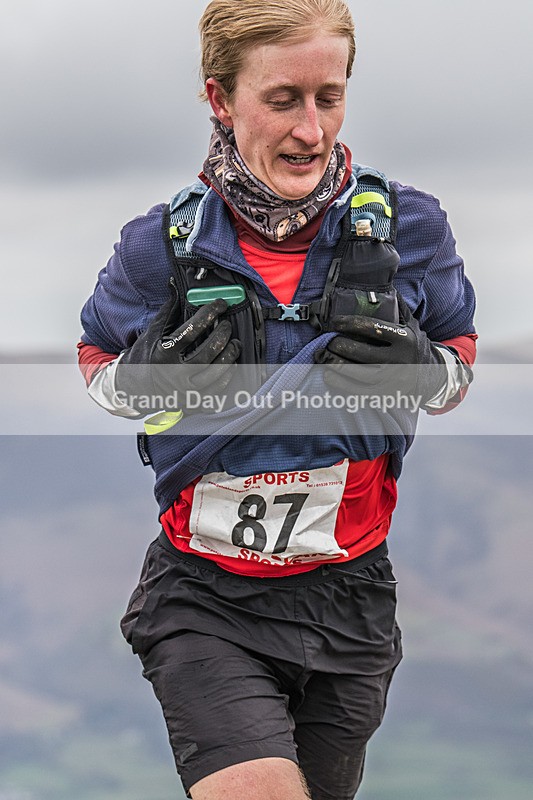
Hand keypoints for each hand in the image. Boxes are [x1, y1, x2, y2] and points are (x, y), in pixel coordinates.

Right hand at [116, 288, 240, 412]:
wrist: (133, 389)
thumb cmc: (145, 356)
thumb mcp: (153, 332)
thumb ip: (168, 310)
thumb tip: (174, 283)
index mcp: (164, 352)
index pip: (192, 330)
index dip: (210, 313)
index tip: (220, 304)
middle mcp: (175, 373)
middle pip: (208, 352)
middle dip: (223, 335)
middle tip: (227, 325)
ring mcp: (185, 390)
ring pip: (216, 372)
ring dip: (230, 355)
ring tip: (234, 344)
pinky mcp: (192, 402)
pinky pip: (217, 391)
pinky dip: (227, 377)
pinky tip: (230, 364)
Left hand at [314, 296, 447, 402]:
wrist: (432, 375)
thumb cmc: (414, 345)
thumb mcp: (411, 324)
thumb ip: (397, 307)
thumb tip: (384, 285)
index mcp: (404, 338)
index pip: (373, 328)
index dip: (350, 323)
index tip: (334, 322)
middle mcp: (398, 359)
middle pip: (362, 352)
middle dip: (339, 345)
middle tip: (328, 340)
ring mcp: (391, 379)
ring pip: (357, 373)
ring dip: (335, 364)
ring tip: (322, 356)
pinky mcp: (385, 394)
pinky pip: (358, 390)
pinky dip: (341, 383)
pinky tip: (328, 375)